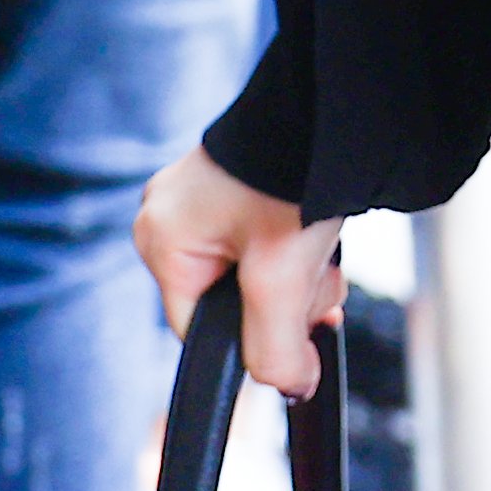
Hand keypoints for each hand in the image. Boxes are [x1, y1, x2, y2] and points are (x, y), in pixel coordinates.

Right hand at [136, 144, 345, 400]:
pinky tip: (317, 232)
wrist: (330, 103)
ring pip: (253, 274)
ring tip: (320, 247)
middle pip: (230, 303)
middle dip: (283, 302)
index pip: (199, 332)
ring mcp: (201, 194)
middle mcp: (170, 213)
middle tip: (314, 278)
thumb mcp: (280, 280)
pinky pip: (260, 240)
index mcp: (160, 238)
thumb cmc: (291, 175)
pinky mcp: (234, 182)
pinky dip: (293, 245)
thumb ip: (276, 353)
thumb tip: (290, 387)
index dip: (253, 340)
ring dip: (295, 274)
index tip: (297, 329)